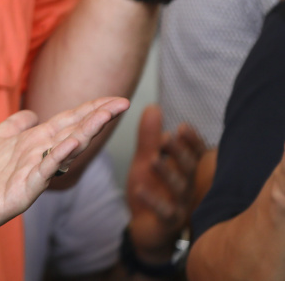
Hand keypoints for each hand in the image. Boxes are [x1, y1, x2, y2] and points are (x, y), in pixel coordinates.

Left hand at [0, 96, 128, 247]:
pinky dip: (56, 157)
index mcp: (32, 144)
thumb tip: (33, 113)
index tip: (114, 98)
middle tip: (122, 103)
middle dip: (96, 118)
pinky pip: (42, 172)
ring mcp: (32, 175)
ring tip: (103, 117)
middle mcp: (37, 158)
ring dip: (83, 133)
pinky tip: (70, 143)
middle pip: (71, 133)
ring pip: (62, 151)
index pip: (66, 122)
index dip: (88, 109)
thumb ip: (13, 127)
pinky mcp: (21, 192)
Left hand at [127, 104, 206, 261]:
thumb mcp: (147, 160)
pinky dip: (152, 200)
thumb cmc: (153, 190)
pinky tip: (139, 189)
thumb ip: (150, 138)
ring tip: (153, 159)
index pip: (195, 154)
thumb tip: (153, 107)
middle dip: (179, 152)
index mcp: (186, 171)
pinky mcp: (168, 222)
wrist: (148, 229)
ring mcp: (180, 205)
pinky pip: (163, 211)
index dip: (192, 141)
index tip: (182, 126)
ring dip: (166, 173)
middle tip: (168, 137)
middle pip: (188, 168)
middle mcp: (188, 187)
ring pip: (178, 188)